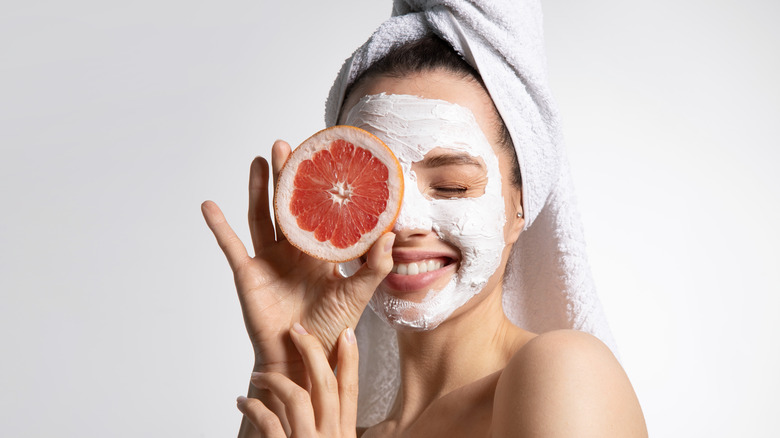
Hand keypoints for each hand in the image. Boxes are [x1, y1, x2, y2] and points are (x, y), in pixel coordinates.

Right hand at [202, 140, 393, 371]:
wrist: (303, 359)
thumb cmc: (332, 330)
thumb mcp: (358, 294)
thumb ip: (374, 266)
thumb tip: (390, 234)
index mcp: (320, 252)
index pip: (318, 212)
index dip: (318, 187)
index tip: (322, 158)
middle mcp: (293, 251)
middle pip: (287, 206)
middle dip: (286, 176)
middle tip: (286, 145)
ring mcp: (269, 260)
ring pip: (261, 216)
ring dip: (258, 189)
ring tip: (259, 159)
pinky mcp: (248, 274)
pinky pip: (231, 246)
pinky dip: (219, 226)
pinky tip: (209, 205)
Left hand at [237, 325, 358, 437]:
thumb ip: (330, 428)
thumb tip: (325, 406)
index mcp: (343, 435)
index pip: (350, 391)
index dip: (350, 359)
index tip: (346, 333)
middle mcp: (330, 437)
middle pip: (326, 384)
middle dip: (312, 351)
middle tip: (297, 330)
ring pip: (297, 397)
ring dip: (273, 380)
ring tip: (257, 376)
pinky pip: (267, 422)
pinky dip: (253, 408)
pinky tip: (245, 404)